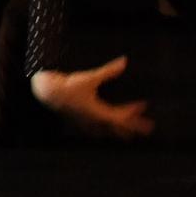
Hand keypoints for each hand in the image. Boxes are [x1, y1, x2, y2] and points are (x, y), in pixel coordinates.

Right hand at [28, 57, 156, 138]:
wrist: (48, 94)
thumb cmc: (69, 86)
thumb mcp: (91, 77)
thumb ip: (109, 71)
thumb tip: (124, 62)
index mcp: (99, 113)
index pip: (122, 117)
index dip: (134, 113)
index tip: (144, 106)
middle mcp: (94, 121)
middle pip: (118, 129)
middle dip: (132, 128)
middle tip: (147, 130)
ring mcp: (86, 124)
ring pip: (107, 132)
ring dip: (119, 131)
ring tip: (128, 134)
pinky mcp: (80, 122)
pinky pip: (97, 131)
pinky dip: (105, 130)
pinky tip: (105, 130)